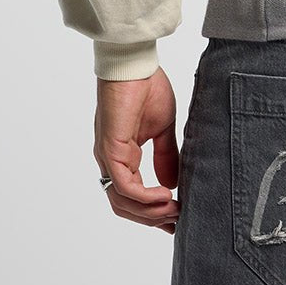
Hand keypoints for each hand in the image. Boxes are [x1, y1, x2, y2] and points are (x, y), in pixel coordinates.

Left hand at [93, 68, 180, 234]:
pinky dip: (146, 197)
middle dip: (151, 219)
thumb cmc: (146, 87)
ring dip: (150, 213)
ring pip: (122, 202)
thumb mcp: (163, 130)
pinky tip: (166, 195)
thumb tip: (171, 183)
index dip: (151, 214)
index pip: (130, 198)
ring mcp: (108, 156)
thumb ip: (166, 157)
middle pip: (123, 207)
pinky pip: (125, 186)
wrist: (135, 62)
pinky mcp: (111, 149)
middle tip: (176, 222)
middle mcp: (110, 160)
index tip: (174, 222)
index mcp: (121, 156)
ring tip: (175, 210)